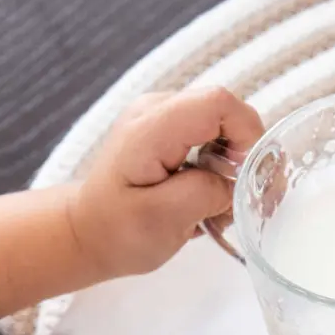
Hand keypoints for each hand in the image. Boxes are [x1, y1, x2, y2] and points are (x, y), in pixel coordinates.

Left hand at [69, 87, 263, 279]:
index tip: (247, 177)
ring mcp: (162, 116)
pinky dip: (219, 167)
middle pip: (225, 113)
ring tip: (220, 206)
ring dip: (232, 166)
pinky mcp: (168, 131)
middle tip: (241, 200)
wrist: (86, 231)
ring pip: (222, 126)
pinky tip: (207, 198)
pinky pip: (210, 137)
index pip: (219, 103)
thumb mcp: (162, 220)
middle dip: (243, 155)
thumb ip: (205, 194)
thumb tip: (236, 182)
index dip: (247, 134)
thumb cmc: (117, 231)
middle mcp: (157, 109)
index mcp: (151, 127)